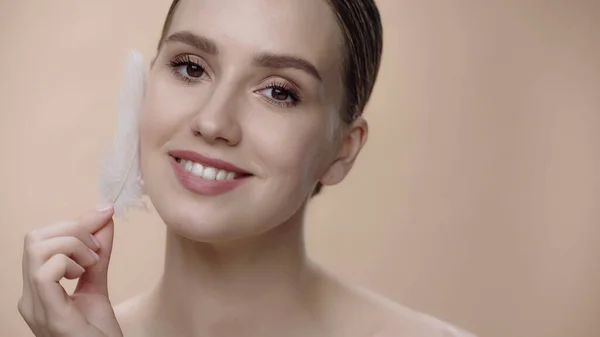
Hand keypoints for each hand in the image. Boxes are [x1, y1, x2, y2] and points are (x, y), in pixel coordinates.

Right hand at [18, 206, 122, 336]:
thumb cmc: (99, 335)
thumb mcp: (98, 284)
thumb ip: (98, 255)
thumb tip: (103, 218)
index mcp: (38, 289)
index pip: (40, 240)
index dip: (73, 221)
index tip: (104, 213)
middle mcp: (30, 297)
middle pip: (35, 238)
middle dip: (72, 228)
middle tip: (98, 248)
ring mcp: (36, 307)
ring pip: (38, 249)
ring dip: (73, 244)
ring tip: (93, 263)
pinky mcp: (50, 315)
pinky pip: (44, 272)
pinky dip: (69, 261)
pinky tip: (84, 274)